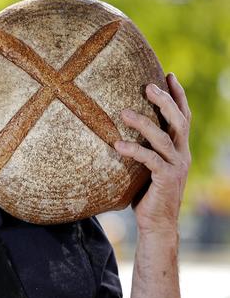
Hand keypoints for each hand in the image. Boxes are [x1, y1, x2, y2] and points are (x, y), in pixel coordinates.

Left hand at [114, 73, 190, 235]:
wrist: (157, 224)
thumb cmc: (146, 194)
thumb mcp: (145, 166)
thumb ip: (142, 148)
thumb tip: (115, 129)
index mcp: (179, 148)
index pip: (183, 115)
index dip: (178, 95)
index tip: (168, 74)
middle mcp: (182, 154)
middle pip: (179, 120)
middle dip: (165, 100)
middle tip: (148, 85)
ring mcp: (176, 166)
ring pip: (163, 137)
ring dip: (143, 122)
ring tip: (123, 112)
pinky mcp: (166, 179)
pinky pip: (150, 159)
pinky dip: (134, 150)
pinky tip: (117, 144)